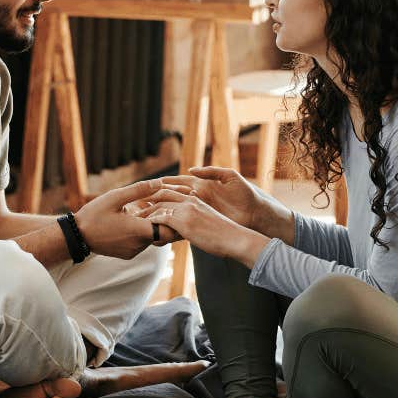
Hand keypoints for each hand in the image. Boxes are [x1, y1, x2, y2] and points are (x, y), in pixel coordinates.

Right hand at [75, 179, 177, 259]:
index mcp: (138, 231)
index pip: (169, 230)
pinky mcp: (128, 254)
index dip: (173, 218)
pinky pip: (142, 242)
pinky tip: (133, 218)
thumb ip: (139, 190)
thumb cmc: (94, 215)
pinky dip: (142, 231)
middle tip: (157, 204)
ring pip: (152, 238)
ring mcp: (133, 251)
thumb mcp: (115, 197)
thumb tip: (159, 182)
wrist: (77, 236)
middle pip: (161, 233)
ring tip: (144, 208)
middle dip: (162, 218)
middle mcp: (139, 245)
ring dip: (151, 224)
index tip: (169, 206)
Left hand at [141, 190, 268, 266]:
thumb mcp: (206, 222)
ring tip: (133, 219)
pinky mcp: (184, 221)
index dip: (155, 195)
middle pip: (160, 195)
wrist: (234, 239)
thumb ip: (194, 220)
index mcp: (194, 199)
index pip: (170, 191)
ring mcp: (186, 210)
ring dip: (145, 213)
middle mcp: (189, 200)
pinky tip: (143, 230)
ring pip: (158, 206)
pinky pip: (161, 219)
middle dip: (146, 200)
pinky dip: (150, 223)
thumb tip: (183, 229)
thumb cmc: (223, 235)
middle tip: (133, 208)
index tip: (144, 201)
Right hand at [157, 167, 291, 240]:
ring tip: (146, 215)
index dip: (164, 183)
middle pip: (173, 197)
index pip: (178, 183)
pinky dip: (174, 224)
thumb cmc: (245, 194)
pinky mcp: (205, 222)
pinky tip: (163, 227)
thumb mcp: (230, 176)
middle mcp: (199, 198)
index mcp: (203, 185)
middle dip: (158, 199)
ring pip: (176, 210)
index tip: (149, 184)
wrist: (256, 214)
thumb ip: (211, 171)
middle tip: (140, 202)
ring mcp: (201, 210)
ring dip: (162, 212)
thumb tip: (191, 170)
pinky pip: (185, 223)